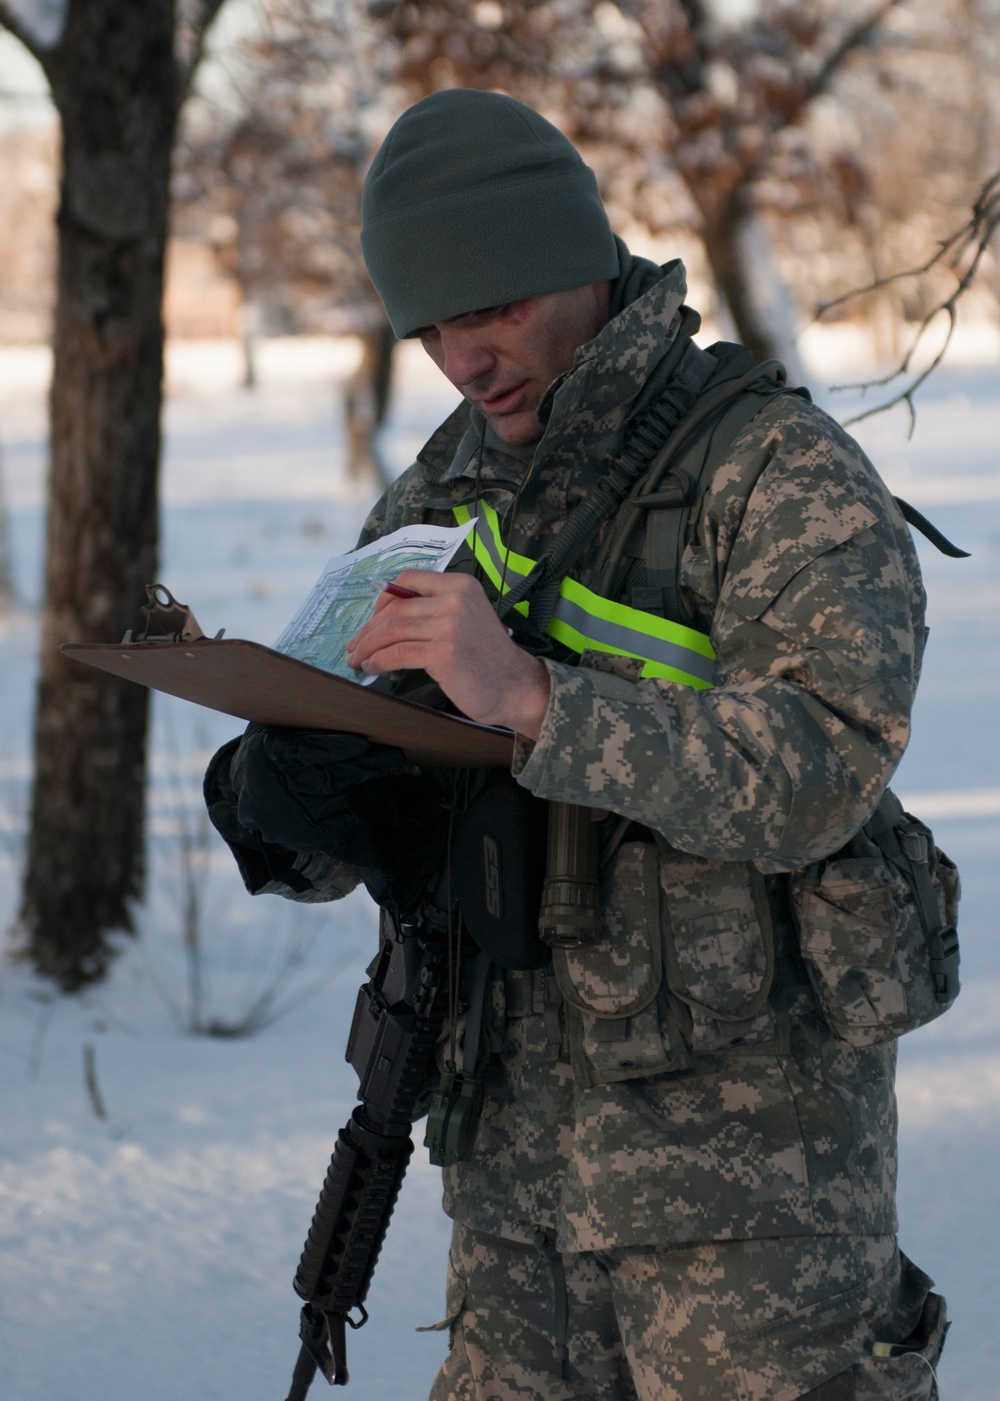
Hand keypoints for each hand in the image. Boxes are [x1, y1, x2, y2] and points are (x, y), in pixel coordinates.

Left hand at [345, 571, 550, 737]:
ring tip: (356, 659)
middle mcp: (455, 600)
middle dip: (368, 629)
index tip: (371, 619)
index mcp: (460, 585)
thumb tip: (385, 618)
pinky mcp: (444, 652)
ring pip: (393, 630)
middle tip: (354, 645)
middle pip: (396, 609)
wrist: (516, 686)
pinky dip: (379, 660)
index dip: (383, 599)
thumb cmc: (487, 658)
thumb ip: (435, 610)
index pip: (409, 579)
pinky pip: (399, 653)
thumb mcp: (465, 619)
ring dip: (368, 646)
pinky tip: (371, 667)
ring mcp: (450, 625)